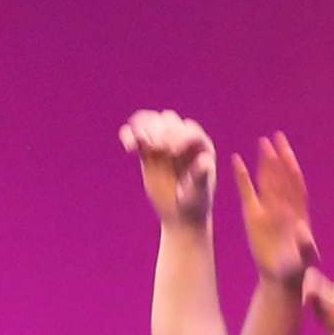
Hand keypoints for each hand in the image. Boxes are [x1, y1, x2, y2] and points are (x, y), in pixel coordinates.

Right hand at [118, 112, 214, 228]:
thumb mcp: (198, 192)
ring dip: (143, 128)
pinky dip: (129, 135)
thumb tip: (204, 161)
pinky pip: (135, 134)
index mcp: (200, 145)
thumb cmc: (194, 203)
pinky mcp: (146, 150)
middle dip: (160, 130)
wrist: (179, 214)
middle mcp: (182, 138)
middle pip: (169, 120)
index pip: (190, 131)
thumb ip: (201, 176)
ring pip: (151, 122)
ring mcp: (163, 142)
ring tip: (140, 142)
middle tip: (156, 146)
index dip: (180, 136)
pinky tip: (129, 147)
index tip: (172, 151)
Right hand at [238, 133, 316, 287]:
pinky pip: (247, 192)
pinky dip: (242, 177)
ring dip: (265, 162)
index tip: (287, 152)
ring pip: (267, 181)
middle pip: (282, 178)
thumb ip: (306, 248)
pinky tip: (235, 159)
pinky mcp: (253, 216)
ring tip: (262, 142)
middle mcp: (284, 208)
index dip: (292, 169)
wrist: (281, 278)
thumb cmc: (294, 272)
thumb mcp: (302, 262)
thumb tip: (305, 232)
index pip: (295, 186)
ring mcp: (268, 210)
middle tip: (275, 137)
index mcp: (298, 215)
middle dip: (279, 158)